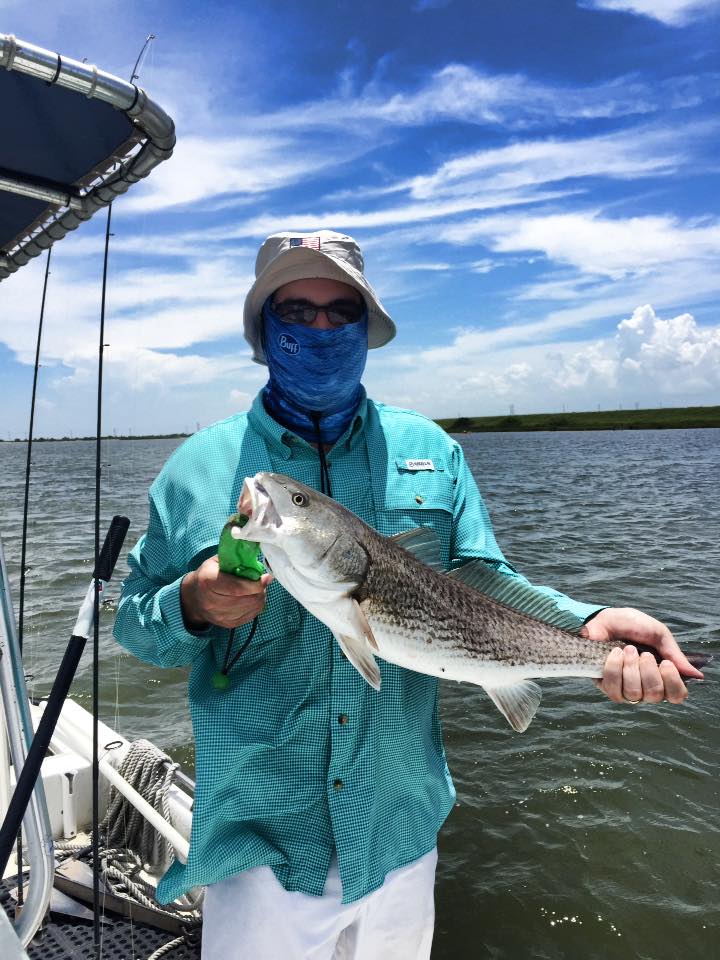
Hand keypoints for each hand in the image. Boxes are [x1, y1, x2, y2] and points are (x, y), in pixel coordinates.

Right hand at [180, 556, 271, 629]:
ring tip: (257, 589)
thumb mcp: (217, 561)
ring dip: (259, 597)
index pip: (236, 587)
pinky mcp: (228, 624)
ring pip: (251, 608)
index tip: (266, 577)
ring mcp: (219, 616)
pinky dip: (256, 606)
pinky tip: (253, 598)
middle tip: (262, 581)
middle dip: (259, 589)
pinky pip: (251, 616)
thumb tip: (256, 558)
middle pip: (246, 599)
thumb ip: (235, 559)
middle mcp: (211, 601)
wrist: (194, 597)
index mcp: (207, 581)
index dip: (254, 584)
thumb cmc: (208, 574)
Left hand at [580, 607, 703, 704]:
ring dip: (631, 669)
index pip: (676, 696)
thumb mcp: (658, 634)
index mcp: (662, 675)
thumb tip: (696, 676)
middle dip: (649, 671)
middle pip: (655, 696)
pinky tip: (614, 654)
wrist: (604, 619)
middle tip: (643, 653)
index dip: (673, 684)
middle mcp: (645, 687)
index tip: (666, 664)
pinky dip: (614, 669)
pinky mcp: (606, 686)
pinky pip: (614, 689)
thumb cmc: (632, 625)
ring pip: (634, 694)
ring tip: (627, 650)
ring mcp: (625, 689)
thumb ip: (675, 655)